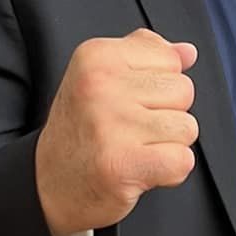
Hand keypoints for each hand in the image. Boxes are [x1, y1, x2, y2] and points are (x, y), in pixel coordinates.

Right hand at [35, 29, 197, 235]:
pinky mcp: (123, 165)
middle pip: (184, 92)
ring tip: (135, 150)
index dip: (159, 87)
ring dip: (169, 146)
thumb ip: (146, 57)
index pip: (171, 60)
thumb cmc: (82, 131)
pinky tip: (141, 170)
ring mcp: (111, 125)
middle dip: (167, 116)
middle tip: (130, 132)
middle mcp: (100, 85)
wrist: (47, 184)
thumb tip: (188, 52)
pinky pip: (182, 161)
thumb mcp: (102, 78)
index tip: (128, 104)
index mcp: (97, 56)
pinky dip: (170, 172)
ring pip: (187, 127)